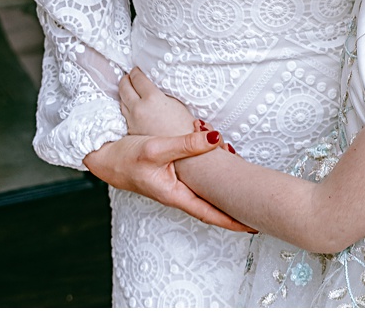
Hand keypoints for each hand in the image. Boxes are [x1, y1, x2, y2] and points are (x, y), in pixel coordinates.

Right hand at [82, 132, 254, 232]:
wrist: (104, 156)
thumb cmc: (126, 157)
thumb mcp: (158, 148)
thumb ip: (187, 144)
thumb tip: (216, 139)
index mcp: (176, 194)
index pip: (210, 213)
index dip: (232, 220)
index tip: (253, 225)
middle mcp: (177, 194)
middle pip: (212, 207)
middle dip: (235, 210)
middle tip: (260, 210)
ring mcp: (175, 187)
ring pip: (206, 193)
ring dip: (225, 193)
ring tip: (248, 193)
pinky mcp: (172, 177)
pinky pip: (198, 183)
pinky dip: (213, 180)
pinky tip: (223, 174)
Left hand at [119, 67, 195, 137]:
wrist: (180, 151)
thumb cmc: (185, 126)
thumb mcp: (177, 102)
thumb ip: (163, 93)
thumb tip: (155, 87)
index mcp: (152, 98)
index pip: (138, 79)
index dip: (136, 72)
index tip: (136, 69)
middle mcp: (138, 108)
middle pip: (124, 88)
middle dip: (126, 79)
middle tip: (128, 75)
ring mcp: (132, 120)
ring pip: (121, 101)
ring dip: (124, 92)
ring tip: (127, 88)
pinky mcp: (131, 130)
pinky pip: (124, 113)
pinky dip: (126, 106)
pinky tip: (130, 105)